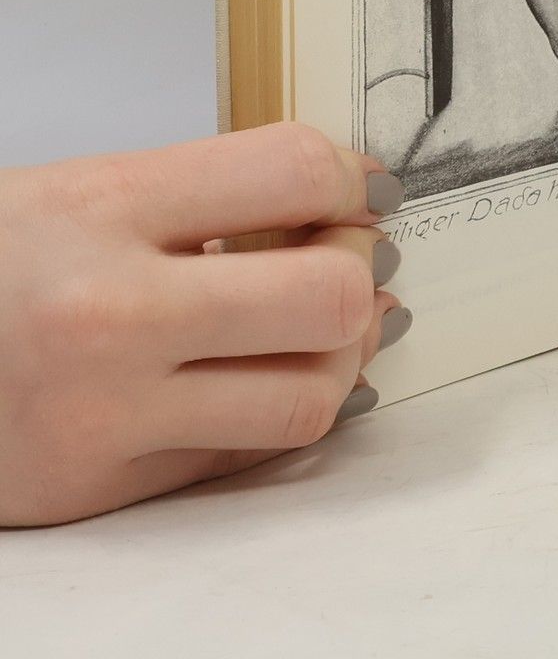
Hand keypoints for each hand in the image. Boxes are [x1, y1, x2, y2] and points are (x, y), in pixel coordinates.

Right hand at [0, 124, 406, 526]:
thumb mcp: (86, 189)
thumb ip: (211, 196)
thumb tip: (349, 214)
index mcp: (102, 208)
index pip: (294, 172)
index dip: (357, 178)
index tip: (368, 190)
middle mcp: (107, 315)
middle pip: (327, 296)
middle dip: (363, 272)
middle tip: (353, 258)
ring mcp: (102, 415)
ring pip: (307, 398)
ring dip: (340, 357)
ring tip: (319, 327)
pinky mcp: (95, 489)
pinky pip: (243, 458)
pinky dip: (278, 412)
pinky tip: (274, 375)